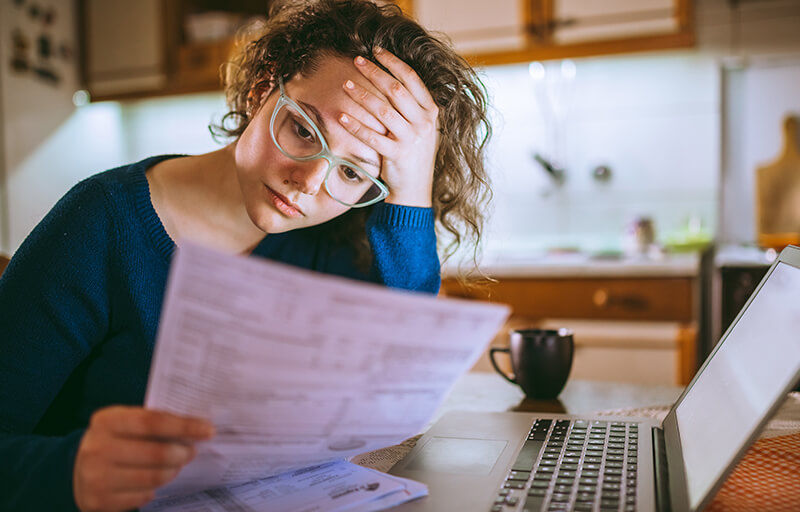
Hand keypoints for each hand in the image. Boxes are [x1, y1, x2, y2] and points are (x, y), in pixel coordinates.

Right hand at [73, 406, 214, 511]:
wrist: (76, 470)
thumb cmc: (114, 441)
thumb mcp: (126, 423)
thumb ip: (154, 422)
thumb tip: (197, 428)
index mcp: (107, 421)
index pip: (153, 421)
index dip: (185, 426)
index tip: (208, 430)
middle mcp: (98, 448)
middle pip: (157, 453)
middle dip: (182, 453)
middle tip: (191, 452)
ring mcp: (96, 477)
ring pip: (153, 478)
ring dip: (172, 472)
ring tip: (175, 466)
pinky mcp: (98, 501)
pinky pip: (142, 497)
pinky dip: (155, 489)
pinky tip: (153, 482)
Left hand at [340, 48, 438, 207]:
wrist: (415, 190)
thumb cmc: (413, 156)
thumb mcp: (421, 128)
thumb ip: (411, 107)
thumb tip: (389, 79)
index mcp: (431, 112)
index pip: (412, 79)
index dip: (393, 62)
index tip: (376, 51)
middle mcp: (424, 124)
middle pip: (396, 90)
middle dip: (375, 72)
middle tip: (356, 61)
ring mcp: (412, 140)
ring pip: (383, 110)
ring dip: (362, 95)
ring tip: (346, 84)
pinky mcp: (397, 156)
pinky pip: (373, 137)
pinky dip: (356, 126)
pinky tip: (341, 116)